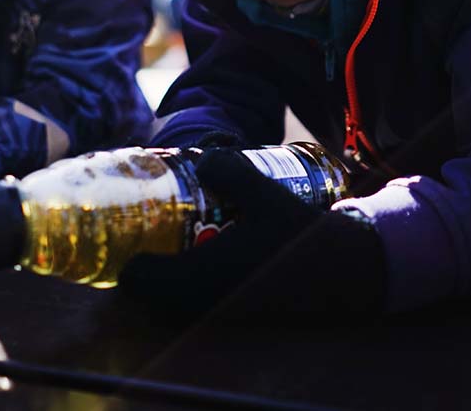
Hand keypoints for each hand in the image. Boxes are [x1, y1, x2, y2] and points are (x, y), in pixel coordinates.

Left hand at [118, 150, 385, 318]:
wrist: (347, 274)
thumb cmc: (302, 236)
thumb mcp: (267, 194)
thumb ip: (231, 172)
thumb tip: (203, 158)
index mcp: (201, 279)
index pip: (135, 281)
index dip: (123, 257)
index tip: (124, 229)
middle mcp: (204, 303)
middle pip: (146, 292)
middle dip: (141, 261)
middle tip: (142, 227)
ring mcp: (219, 313)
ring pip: (170, 298)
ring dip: (163, 271)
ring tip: (168, 235)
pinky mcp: (236, 313)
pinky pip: (193, 302)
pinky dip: (185, 281)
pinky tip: (201, 248)